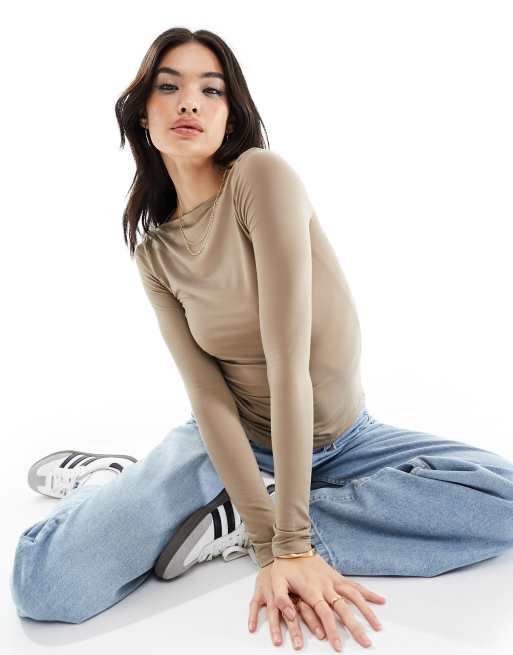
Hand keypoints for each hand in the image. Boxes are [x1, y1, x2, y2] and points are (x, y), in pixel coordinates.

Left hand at [248, 553, 385, 651]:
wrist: (292, 546)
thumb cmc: (284, 566)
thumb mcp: (276, 583)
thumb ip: (281, 599)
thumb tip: (290, 615)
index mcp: (312, 590)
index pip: (324, 614)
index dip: (332, 630)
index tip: (338, 646)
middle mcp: (326, 586)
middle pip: (343, 609)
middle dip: (355, 627)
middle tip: (366, 643)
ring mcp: (333, 580)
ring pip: (354, 596)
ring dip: (367, 611)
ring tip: (378, 626)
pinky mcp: (337, 576)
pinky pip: (355, 585)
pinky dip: (368, 593)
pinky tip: (379, 600)